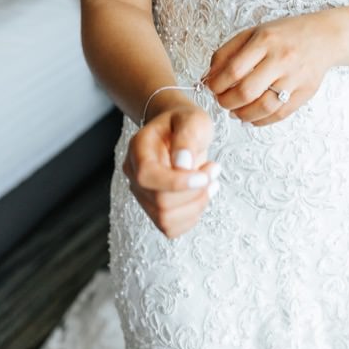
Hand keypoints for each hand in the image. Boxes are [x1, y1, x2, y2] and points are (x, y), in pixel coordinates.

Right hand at [123, 103, 220, 239]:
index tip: (205, 176)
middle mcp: (134, 172)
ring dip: (197, 205)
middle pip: (160, 202)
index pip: (147, 175)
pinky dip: (192, 217)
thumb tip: (182, 164)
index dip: (177, 183)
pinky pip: (171, 228)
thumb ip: (187, 138)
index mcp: (138, 147)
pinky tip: (202, 195)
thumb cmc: (184, 123)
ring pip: (166, 219)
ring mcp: (141, 193)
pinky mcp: (153, 208)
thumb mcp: (192, 120)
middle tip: (214, 171)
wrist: (178, 131)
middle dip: (195, 193)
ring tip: (211, 182)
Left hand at [203, 12, 339, 126]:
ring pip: (264, 106)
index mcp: (265, 41)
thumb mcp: (252, 33)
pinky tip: (251, 116)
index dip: (217, 84)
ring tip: (234, 111)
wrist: (323, 37)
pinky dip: (261, 120)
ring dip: (242, 114)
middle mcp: (281, 59)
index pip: (233, 69)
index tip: (211, 87)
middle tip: (221, 101)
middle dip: (227, 101)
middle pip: (247, 91)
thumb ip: (227, 52)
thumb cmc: (283, 35)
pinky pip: (280, 114)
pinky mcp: (306, 93)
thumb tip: (208, 76)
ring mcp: (295, 78)